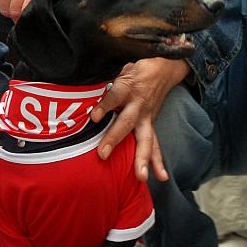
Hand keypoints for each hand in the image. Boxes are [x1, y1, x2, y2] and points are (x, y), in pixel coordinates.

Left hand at [91, 58, 190, 182]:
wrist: (164, 69)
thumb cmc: (135, 70)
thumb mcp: (120, 69)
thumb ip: (105, 81)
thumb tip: (81, 90)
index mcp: (127, 87)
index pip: (114, 96)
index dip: (104, 106)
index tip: (94, 117)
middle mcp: (137, 104)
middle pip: (125, 122)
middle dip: (114, 139)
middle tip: (103, 155)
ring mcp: (146, 116)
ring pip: (145, 138)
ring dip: (142, 158)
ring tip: (140, 176)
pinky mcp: (151, 124)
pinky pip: (154, 145)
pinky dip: (157, 161)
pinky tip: (160, 177)